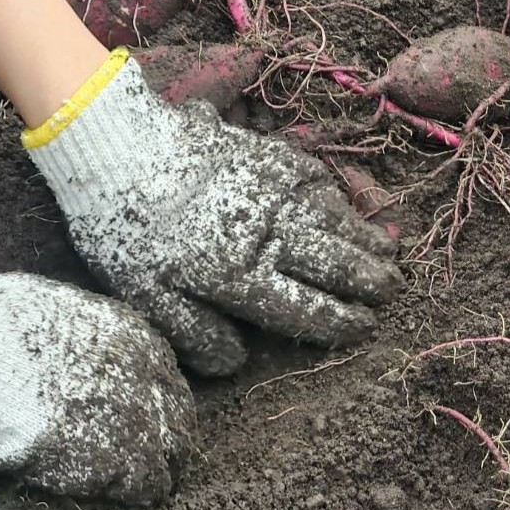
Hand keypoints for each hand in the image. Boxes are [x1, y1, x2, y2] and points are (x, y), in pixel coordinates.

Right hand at [0, 273, 194, 501]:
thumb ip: (74, 324)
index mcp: (127, 331)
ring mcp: (133, 414)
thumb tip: (65, 330)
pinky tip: (135, 491)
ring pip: (170, 446)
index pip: (160, 367)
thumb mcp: (47, 303)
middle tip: (153, 442)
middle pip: (174, 407)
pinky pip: (147, 479)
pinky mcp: (114, 458)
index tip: (143, 402)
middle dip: (165, 424)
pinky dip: (141, 487)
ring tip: (153, 473)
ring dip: (161, 459)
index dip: (151, 388)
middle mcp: (141, 369)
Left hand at [26, 52, 403, 375]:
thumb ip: (195, 334)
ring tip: (388, 251)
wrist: (117, 148)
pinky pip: (316, 182)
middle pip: (333, 264)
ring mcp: (272, 192)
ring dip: (364, 239)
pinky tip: (345, 206)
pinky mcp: (266, 157)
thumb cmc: (124, 229)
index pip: (307, 309)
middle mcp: (268, 235)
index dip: (342, 321)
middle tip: (392, 289)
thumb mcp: (144, 296)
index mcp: (239, 277)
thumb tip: (237, 361)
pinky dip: (338, 200)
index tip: (365, 325)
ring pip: (333, 221)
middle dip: (368, 280)